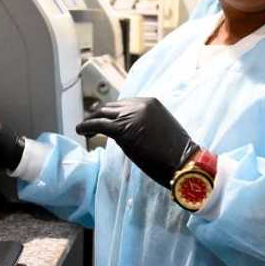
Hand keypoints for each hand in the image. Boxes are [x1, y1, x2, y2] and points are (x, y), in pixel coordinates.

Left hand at [76, 98, 198, 188]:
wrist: (182, 162)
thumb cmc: (176, 152)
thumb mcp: (161, 129)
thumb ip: (146, 124)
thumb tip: (132, 131)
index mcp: (150, 103)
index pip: (124, 103)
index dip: (112, 112)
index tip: (105, 119)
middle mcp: (139, 105)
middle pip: (111, 107)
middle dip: (100, 115)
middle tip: (92, 124)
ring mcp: (130, 116)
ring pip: (102, 114)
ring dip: (91, 121)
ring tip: (85, 129)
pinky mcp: (121, 130)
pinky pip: (98, 125)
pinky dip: (86, 127)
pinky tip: (81, 131)